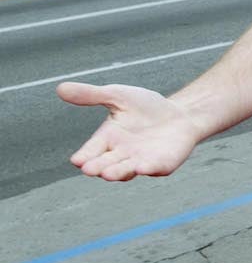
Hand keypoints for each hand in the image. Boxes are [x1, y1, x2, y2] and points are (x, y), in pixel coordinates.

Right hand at [57, 82, 202, 180]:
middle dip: (98, 167)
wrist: (180, 115)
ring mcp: (140, 162)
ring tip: (109, 174)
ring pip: (126, 170)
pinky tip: (143, 167)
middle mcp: (120, 155)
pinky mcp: (161, 164)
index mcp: (107, 140)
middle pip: (105, 164)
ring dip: (118, 172)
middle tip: (90, 169)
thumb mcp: (119, 96)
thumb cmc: (146, 108)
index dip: (84, 156)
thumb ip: (92, 95)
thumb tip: (60, 88)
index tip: (77, 160)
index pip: (90, 151)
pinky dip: (148, 169)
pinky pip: (154, 168)